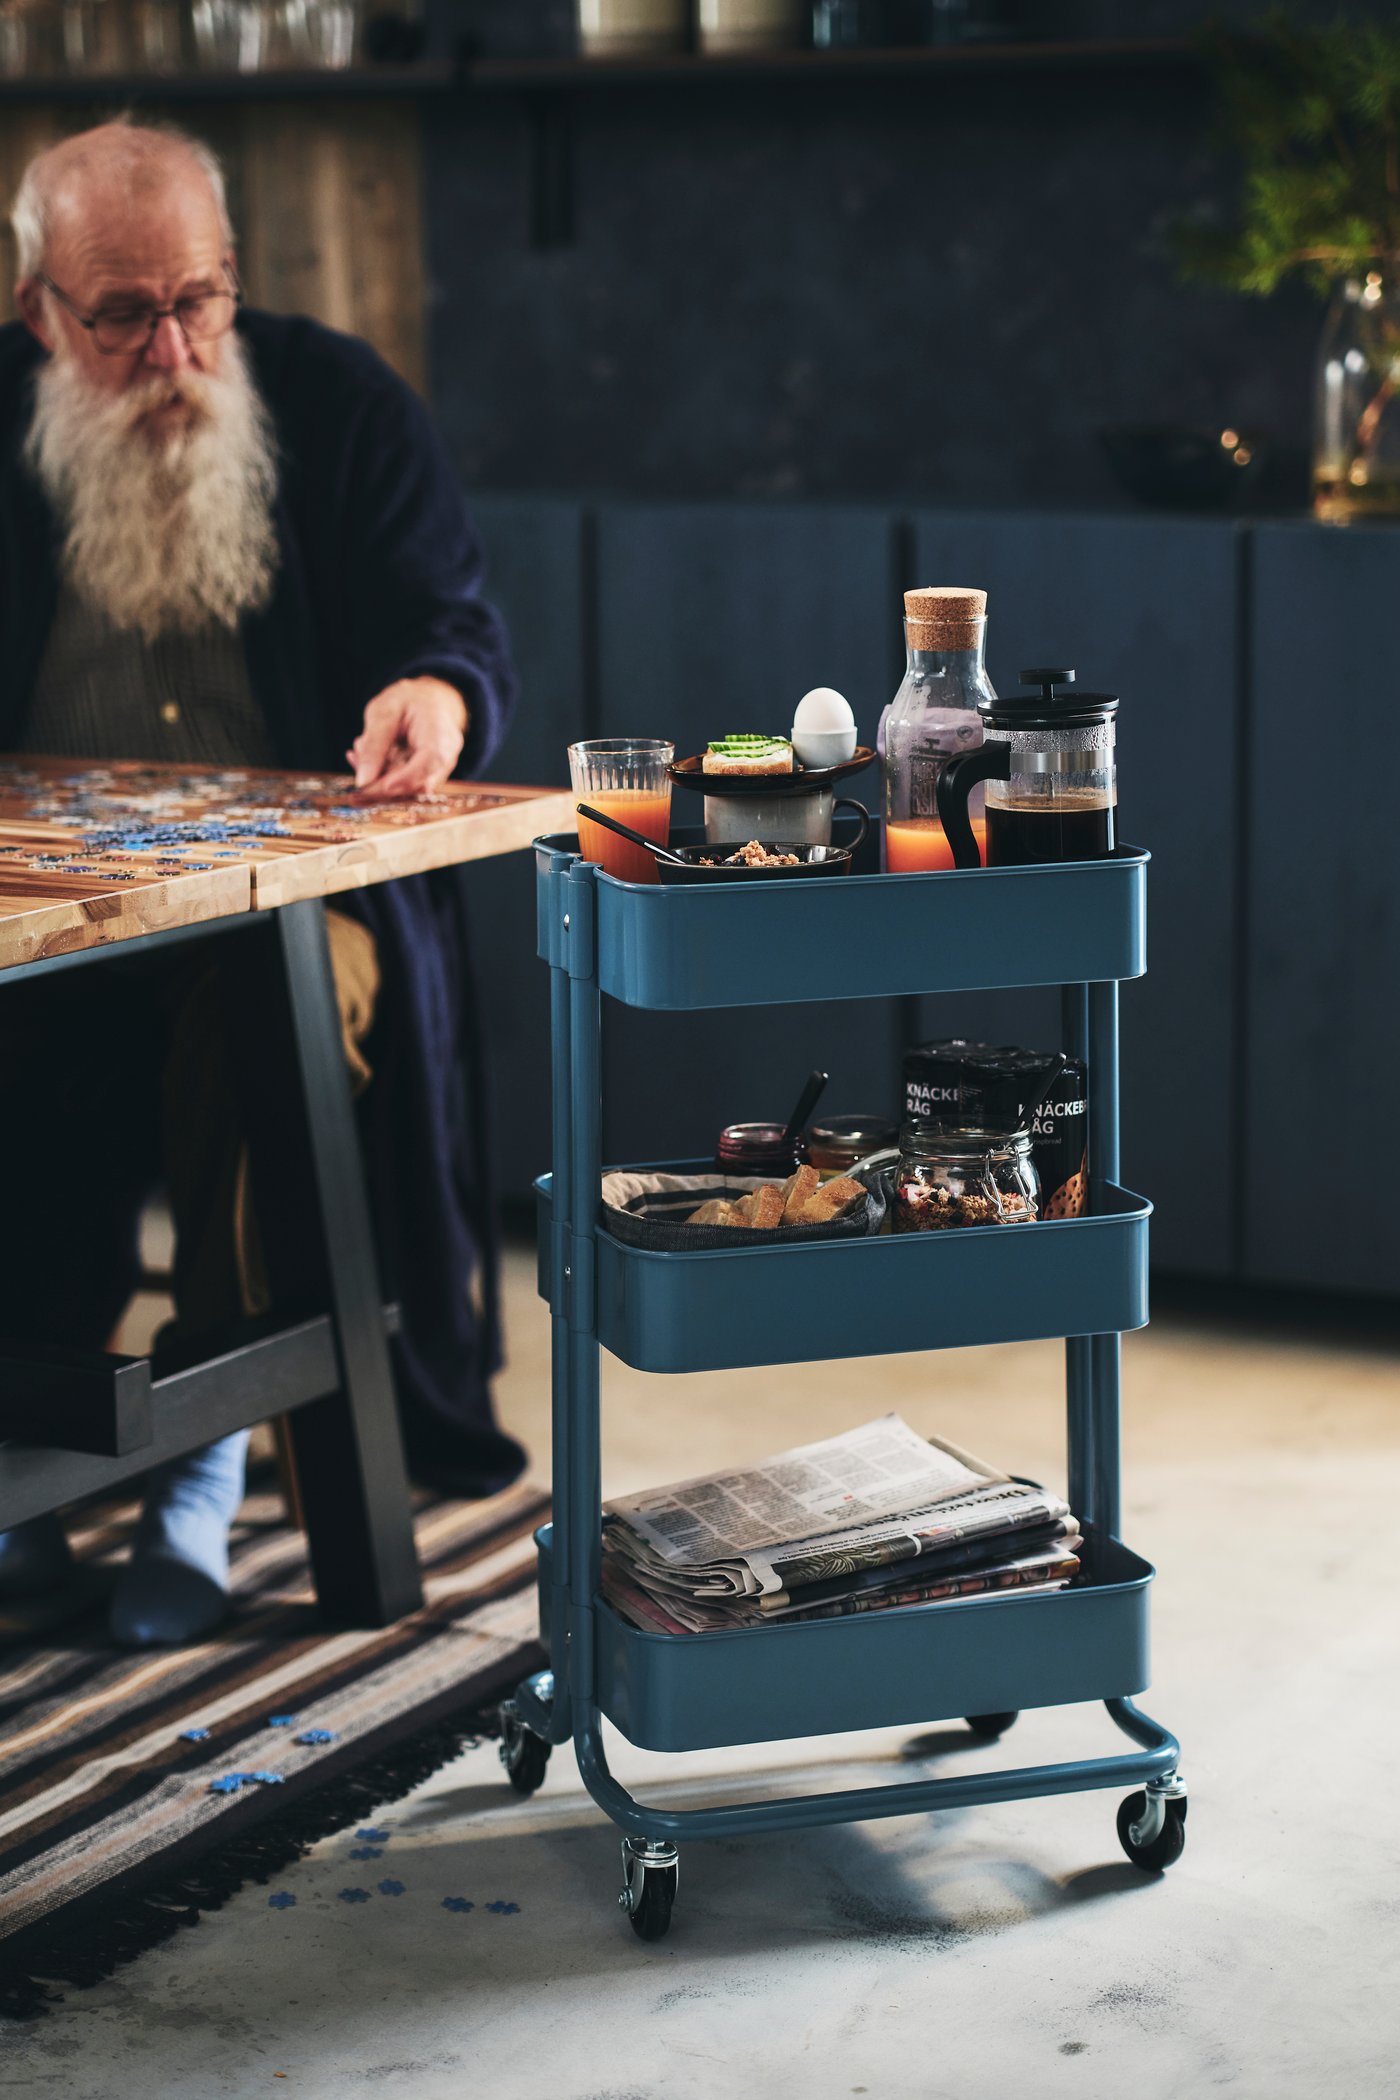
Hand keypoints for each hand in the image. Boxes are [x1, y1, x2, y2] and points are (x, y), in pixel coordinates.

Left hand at [347, 677, 468, 798]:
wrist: (430, 699)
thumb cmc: (409, 700)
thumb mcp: (384, 711)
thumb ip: (374, 744)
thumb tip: (363, 782)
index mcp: (440, 734)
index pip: (427, 763)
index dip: (400, 779)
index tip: (368, 785)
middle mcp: (446, 758)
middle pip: (416, 783)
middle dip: (379, 781)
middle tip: (355, 759)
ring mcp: (439, 771)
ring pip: (407, 788)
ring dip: (378, 777)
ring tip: (360, 749)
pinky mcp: (428, 777)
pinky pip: (404, 784)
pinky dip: (382, 776)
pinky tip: (366, 757)